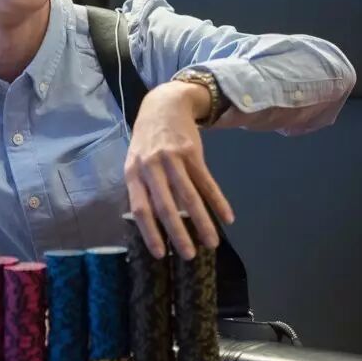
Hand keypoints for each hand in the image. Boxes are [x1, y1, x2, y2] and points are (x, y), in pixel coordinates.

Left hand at [124, 81, 234, 259]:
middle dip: (178, 233)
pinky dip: (218, 201)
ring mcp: (172, 158)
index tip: (161, 254)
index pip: (140, 208)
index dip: (150, 232)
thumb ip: (142, 189)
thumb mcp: (136, 162)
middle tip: (189, 255)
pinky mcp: (192, 153)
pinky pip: (207, 182)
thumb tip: (151, 225)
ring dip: (202, 221)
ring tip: (212, 242)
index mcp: (133, 173)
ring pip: (189, 196)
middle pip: (166, 205)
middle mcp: (151, 166)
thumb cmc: (147, 141)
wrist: (164, 105)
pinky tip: (228, 217)